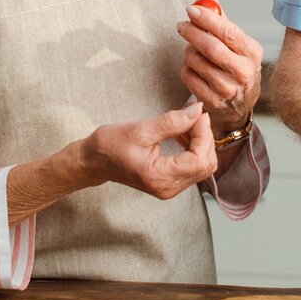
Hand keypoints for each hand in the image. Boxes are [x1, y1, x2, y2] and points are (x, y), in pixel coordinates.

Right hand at [79, 103, 217, 199]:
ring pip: (203, 166)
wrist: (94, 161)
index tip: (198, 114)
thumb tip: (197, 111)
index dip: (204, 134)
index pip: (200, 159)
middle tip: (193, 116)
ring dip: (200, 142)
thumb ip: (173, 121)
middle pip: (206, 165)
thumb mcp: (142, 129)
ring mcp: (169, 188)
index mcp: (159, 177)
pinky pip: (193, 167)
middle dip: (205, 138)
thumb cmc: (111, 145)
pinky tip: (182, 134)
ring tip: (186, 123)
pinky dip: (194, 149)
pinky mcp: (169, 183)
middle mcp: (168, 188)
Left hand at [178, 1, 262, 134]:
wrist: (241, 104)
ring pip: (196, 61)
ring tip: (191, 47)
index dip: (208, 19)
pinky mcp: (212, 100)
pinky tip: (192, 64)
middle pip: (211, 47)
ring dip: (188, 50)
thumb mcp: (239, 44)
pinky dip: (185, 65)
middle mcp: (243, 72)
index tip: (191, 10)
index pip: (228, 32)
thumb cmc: (238, 66)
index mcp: (252, 52)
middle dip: (192, 32)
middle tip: (182, 25)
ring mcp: (227, 88)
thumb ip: (223, 21)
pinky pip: (188, 76)